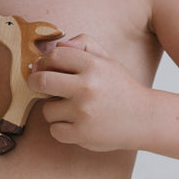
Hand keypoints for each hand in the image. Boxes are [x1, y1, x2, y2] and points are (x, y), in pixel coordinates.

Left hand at [28, 36, 149, 151]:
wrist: (144, 118)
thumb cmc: (120, 88)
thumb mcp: (108, 60)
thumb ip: (84, 44)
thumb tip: (55, 46)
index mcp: (93, 66)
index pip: (54, 56)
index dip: (45, 62)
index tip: (44, 69)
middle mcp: (87, 87)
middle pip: (41, 81)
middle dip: (35, 83)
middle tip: (38, 86)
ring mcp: (83, 112)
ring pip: (47, 109)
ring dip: (54, 110)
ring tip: (71, 110)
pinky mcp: (81, 134)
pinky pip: (54, 130)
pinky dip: (62, 129)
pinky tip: (76, 124)